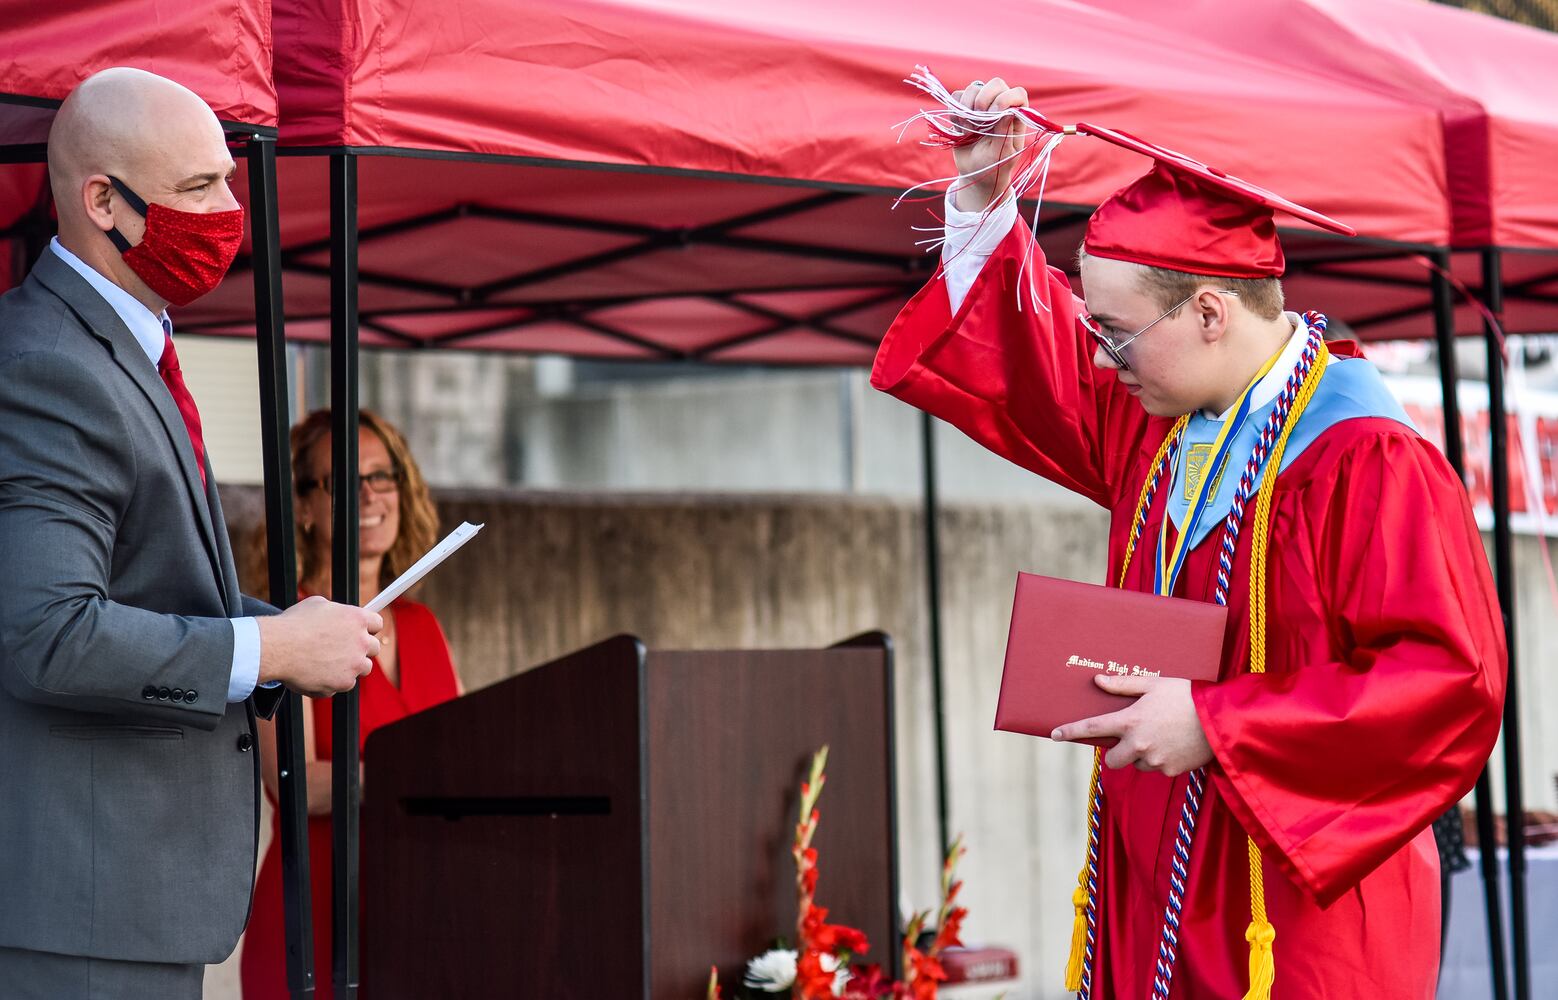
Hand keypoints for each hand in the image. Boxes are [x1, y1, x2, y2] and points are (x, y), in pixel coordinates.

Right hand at [256, 596, 382, 696]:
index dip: (368, 628)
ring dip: (350, 666)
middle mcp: (361, 641)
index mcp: (358, 619)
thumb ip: (335, 612)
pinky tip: (316, 673)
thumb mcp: (317, 605)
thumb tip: (338, 616)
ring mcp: (355, 664)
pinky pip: (344, 683)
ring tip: (326, 663)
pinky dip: (333, 681)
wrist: (276, 648)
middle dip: (361, 648)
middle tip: (343, 649)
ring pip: (362, 668)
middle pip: (374, 648)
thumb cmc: (292, 624)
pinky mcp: (344, 682)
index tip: (361, 632)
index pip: (377, 623)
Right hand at [950, 77, 1031, 212]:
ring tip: (970, 130)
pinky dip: (956, 112)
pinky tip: (961, 129)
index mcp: (1016, 116)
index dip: (1005, 98)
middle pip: (995, 84)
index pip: (1017, 93)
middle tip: (979, 120)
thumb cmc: (994, 168)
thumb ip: (1005, 132)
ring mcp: (982, 106)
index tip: (995, 114)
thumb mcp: (1002, 154)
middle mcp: (1000, 106)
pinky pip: (956, 98)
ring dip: (968, 107)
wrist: (975, 175)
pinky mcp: (964, 110)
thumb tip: (1008, 110)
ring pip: (973, 88)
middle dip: (984, 98)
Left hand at [1050, 675, 1213, 775]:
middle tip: (1131, 739)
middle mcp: (1138, 744)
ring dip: (1142, 755)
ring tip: (1163, 736)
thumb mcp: (1154, 684)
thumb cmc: (1187, 695)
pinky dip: (1162, 760)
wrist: (1221, 718)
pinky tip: (1176, 744)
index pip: (1092, 728)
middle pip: (1113, 760)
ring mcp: (1155, 760)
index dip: (1070, 731)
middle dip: (1117, 752)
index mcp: (1130, 721)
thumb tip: (1098, 681)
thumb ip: (1123, 685)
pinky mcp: (1171, 771)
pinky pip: (1158, 768)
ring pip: (1137, 764)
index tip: (1054, 734)